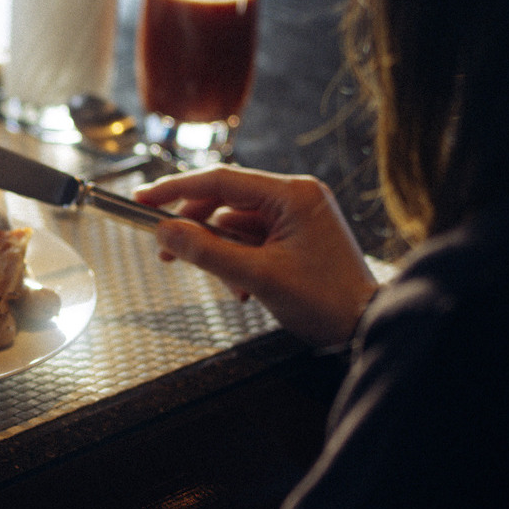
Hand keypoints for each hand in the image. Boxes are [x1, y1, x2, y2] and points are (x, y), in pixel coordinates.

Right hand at [134, 166, 378, 348]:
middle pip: (226, 201)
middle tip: (165, 249)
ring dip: (221, 254)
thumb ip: (206, 252)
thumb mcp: (258, 277)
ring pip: (236, 225)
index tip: (143, 199)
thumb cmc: (325, 301)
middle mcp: (296, 197)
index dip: (176, 189)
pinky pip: (252, 240)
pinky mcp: (296, 236)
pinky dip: (239, 261)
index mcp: (292, 194)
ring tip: (226, 284)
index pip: (221, 180)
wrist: (364, 327)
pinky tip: (244, 288)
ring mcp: (297, 216)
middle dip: (196, 229)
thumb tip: (164, 232)